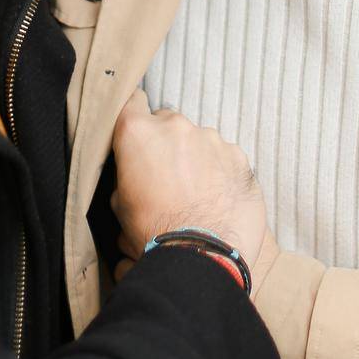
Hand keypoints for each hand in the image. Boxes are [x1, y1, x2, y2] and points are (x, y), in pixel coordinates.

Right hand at [111, 89, 266, 273]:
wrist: (203, 256)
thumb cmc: (154, 234)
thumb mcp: (120, 206)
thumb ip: (126, 176)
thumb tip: (135, 177)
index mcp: (139, 133)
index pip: (131, 103)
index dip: (133, 117)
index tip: (136, 132)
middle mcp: (176, 126)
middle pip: (167, 122)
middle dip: (165, 143)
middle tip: (165, 176)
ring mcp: (211, 138)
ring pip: (198, 140)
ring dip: (195, 158)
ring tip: (194, 195)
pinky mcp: (238, 155)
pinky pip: (224, 156)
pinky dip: (220, 171)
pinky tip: (216, 199)